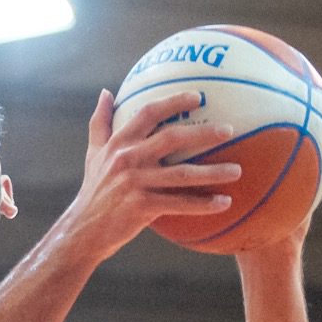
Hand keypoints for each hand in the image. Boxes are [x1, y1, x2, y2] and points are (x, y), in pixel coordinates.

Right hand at [57, 89, 241, 262]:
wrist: (83, 229)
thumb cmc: (94, 189)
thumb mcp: (93, 153)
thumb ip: (100, 122)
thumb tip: (106, 92)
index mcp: (119, 143)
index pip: (148, 112)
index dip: (174, 101)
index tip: (199, 96)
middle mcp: (127, 159)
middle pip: (171, 138)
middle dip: (203, 133)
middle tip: (229, 130)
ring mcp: (135, 183)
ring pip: (182, 174)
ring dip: (213, 172)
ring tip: (237, 170)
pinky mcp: (142, 207)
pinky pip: (180, 204)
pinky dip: (203, 204)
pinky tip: (225, 203)